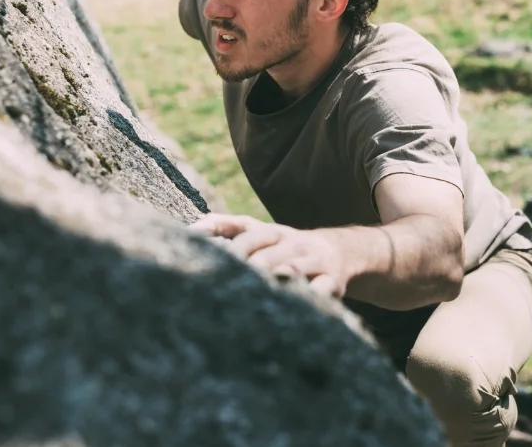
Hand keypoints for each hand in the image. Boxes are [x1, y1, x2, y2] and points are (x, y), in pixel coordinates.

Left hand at [188, 214, 346, 297]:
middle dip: (252, 268)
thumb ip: (227, 225)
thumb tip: (191, 230)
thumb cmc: (285, 246)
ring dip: (279, 278)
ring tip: (264, 290)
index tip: (215, 263)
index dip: (234, 249)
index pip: (251, 235)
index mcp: (274, 232)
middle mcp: (294, 244)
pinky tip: (295, 306)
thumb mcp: (260, 231)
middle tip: (232, 284)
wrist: (340, 251)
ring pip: (295, 269)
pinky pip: (322, 289)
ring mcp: (314, 262)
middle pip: (270, 254)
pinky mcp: (332, 281)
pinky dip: (310, 297)